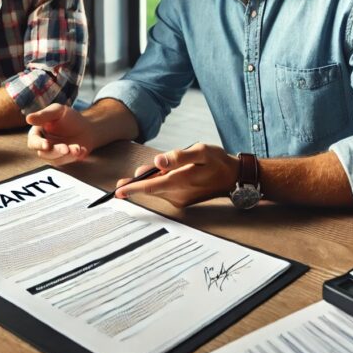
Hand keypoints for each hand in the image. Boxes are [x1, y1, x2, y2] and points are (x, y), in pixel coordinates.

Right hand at [26, 103, 94, 164]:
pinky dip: (76, 156)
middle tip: (66, 148)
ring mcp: (54, 154)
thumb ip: (44, 115)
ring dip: (67, 155)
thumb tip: (28, 118)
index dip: (38, 144)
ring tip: (77, 148)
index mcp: (38, 133)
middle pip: (43, 154)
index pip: (33, 141)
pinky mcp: (64, 160)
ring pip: (55, 160)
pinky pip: (67, 162)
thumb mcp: (57, 111)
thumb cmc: (69, 117)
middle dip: (56, 151)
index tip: (46, 144)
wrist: (87, 127)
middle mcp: (43, 145)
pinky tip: (82, 149)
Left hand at [115, 143, 238, 207]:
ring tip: (152, 171)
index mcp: (181, 181)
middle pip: (151, 189)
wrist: (233, 177)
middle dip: (136, 185)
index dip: (133, 188)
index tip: (119, 191)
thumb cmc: (217, 161)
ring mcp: (180, 199)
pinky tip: (165, 174)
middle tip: (122, 182)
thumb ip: (179, 156)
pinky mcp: (182, 201)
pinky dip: (159, 184)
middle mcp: (179, 194)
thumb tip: (159, 161)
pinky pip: (164, 192)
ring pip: (156, 190)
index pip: (152, 186)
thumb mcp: (201, 151)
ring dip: (150, 182)